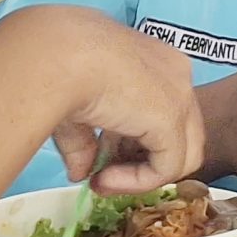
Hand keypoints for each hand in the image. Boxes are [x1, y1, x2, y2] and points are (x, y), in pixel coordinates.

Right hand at [10, 8, 204, 194]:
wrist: (54, 53)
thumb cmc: (56, 64)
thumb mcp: (74, 107)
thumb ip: (85, 141)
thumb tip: (80, 173)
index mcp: (156, 60)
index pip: (161, 111)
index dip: (132, 142)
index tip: (100, 158)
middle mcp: (176, 74)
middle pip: (179, 133)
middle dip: (141, 160)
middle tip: (104, 173)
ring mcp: (180, 96)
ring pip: (182, 153)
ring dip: (141, 176)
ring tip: (101, 179)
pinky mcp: (172, 119)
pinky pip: (166, 167)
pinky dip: (137, 182)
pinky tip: (103, 178)